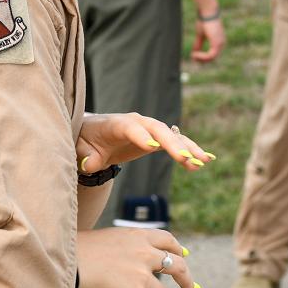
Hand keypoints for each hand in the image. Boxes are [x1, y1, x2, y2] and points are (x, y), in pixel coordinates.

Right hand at [76, 227, 197, 287]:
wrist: (66, 262)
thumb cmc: (74, 251)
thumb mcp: (103, 240)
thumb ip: (121, 248)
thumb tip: (122, 263)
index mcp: (136, 236)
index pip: (166, 239)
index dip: (177, 249)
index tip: (184, 256)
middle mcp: (144, 253)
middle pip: (176, 266)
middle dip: (186, 279)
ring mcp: (142, 275)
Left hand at [77, 112, 214, 174]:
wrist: (92, 133)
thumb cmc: (85, 140)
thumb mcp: (80, 148)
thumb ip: (85, 156)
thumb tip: (90, 164)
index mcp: (116, 124)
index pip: (130, 128)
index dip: (141, 136)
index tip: (152, 148)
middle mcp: (137, 123)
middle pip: (157, 130)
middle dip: (172, 143)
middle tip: (186, 158)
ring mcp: (149, 129)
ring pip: (172, 136)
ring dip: (188, 148)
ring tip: (203, 162)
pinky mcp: (157, 138)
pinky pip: (176, 142)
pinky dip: (190, 150)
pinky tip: (206, 160)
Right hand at [190, 16, 224, 63]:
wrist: (207, 13)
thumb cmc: (204, 21)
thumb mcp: (200, 35)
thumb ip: (198, 44)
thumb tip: (193, 53)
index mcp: (219, 42)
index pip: (213, 55)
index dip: (203, 58)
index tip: (193, 56)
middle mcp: (222, 44)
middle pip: (212, 58)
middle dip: (201, 60)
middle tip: (192, 58)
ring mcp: (220, 44)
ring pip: (211, 58)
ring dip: (201, 58)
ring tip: (193, 55)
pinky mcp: (217, 43)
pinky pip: (210, 55)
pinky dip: (202, 56)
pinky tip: (195, 53)